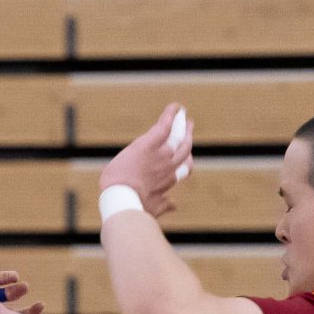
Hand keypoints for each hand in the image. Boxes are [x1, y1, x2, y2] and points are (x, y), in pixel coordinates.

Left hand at [99, 104, 195, 219]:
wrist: (123, 198)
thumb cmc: (133, 206)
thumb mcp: (151, 208)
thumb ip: (163, 205)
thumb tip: (175, 205)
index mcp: (168, 181)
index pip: (183, 169)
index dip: (187, 161)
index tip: (189, 157)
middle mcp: (169, 166)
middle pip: (185, 149)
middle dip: (187, 137)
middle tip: (189, 127)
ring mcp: (161, 154)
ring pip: (178, 136)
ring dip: (182, 124)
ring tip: (183, 115)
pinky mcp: (149, 144)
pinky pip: (164, 125)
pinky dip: (170, 114)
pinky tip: (175, 106)